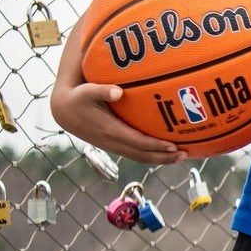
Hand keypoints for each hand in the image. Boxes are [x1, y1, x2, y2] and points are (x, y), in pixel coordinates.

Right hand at [49, 55, 186, 165]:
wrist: (64, 111)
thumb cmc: (78, 97)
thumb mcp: (86, 91)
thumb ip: (101, 90)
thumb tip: (117, 92)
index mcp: (109, 130)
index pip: (137, 142)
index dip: (155, 146)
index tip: (173, 146)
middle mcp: (113, 142)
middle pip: (143, 155)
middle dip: (164, 157)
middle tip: (186, 155)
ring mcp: (114, 146)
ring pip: (141, 158)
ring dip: (161, 159)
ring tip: (182, 157)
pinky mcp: (115, 145)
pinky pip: (137, 154)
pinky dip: (152, 156)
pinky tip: (166, 153)